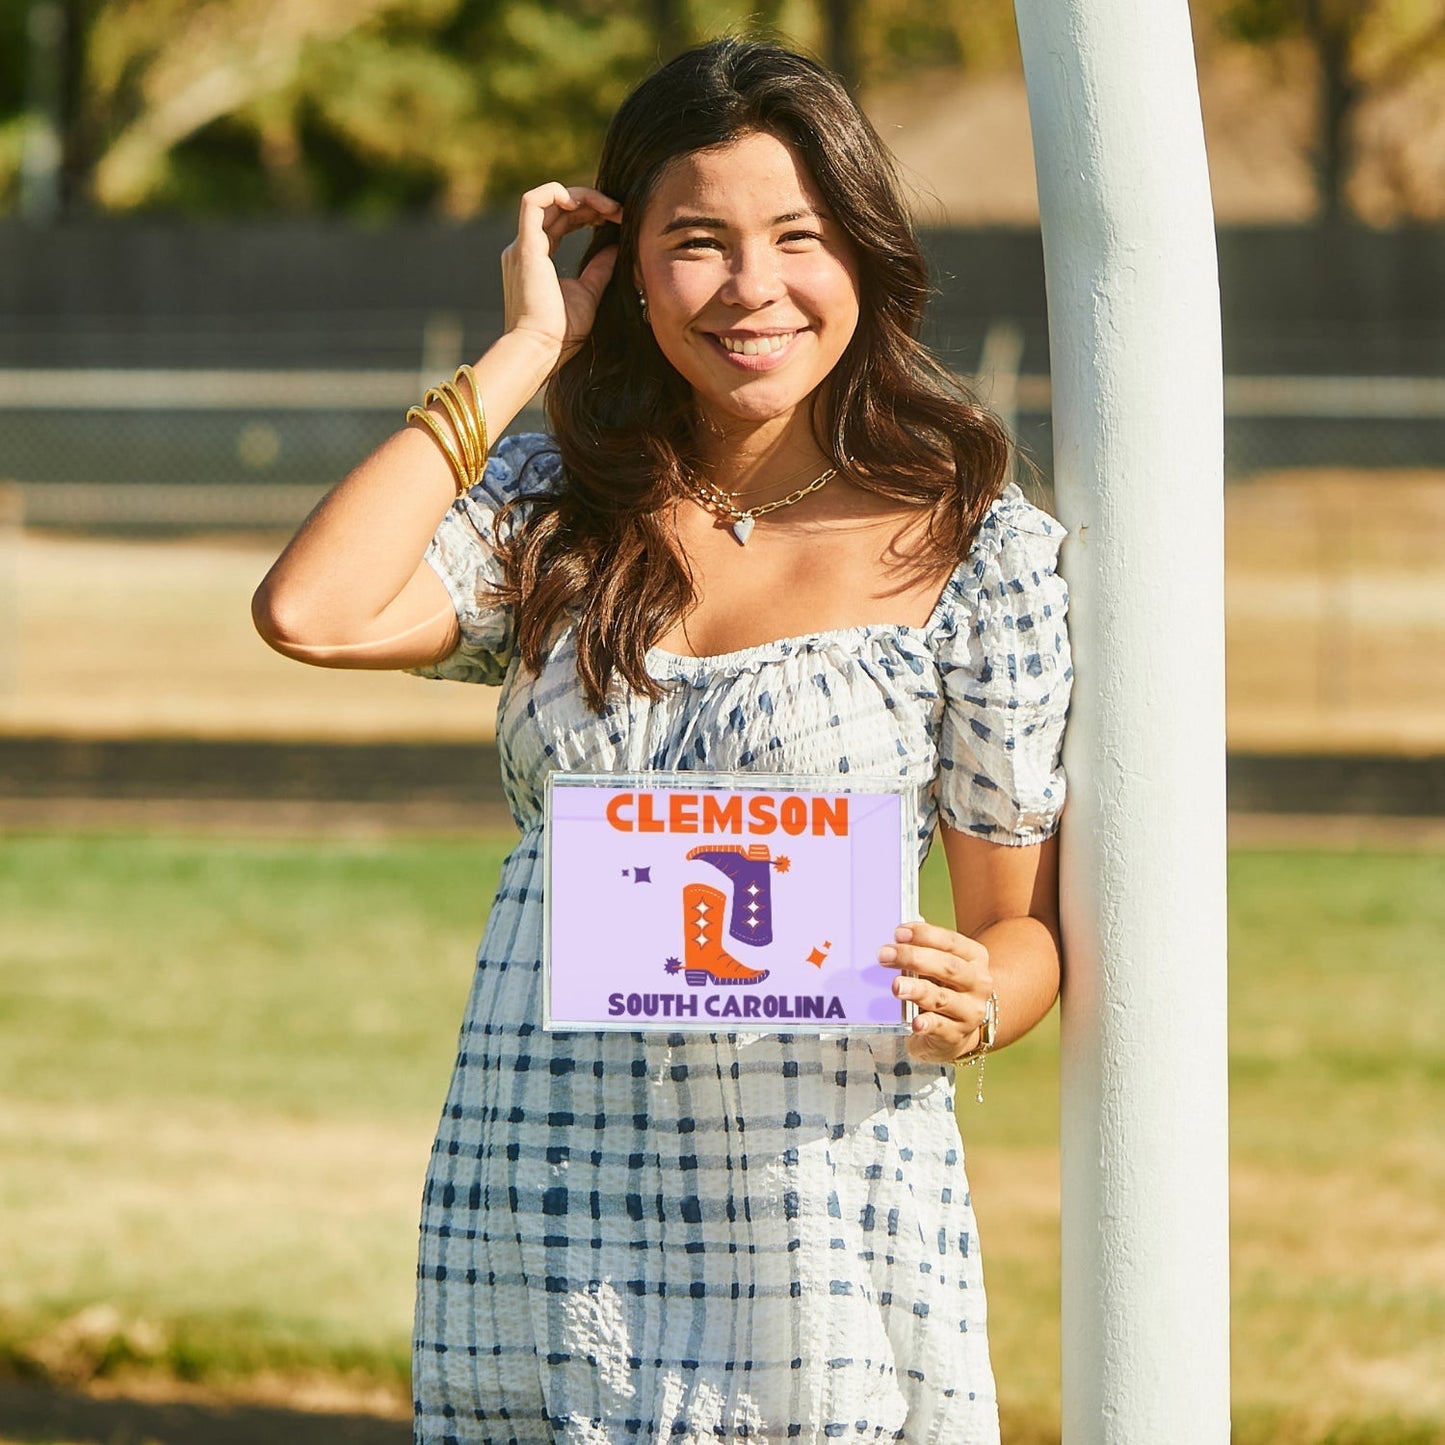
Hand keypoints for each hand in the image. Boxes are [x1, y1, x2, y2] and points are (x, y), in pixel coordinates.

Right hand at [501, 183, 621, 370]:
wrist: (539, 350)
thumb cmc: (562, 332)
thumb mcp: (589, 293)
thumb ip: (599, 268)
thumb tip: (616, 248)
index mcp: (536, 258)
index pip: (561, 222)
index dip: (588, 214)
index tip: (615, 220)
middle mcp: (525, 248)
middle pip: (557, 208)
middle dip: (590, 203)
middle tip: (619, 212)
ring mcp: (522, 246)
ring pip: (548, 200)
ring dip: (581, 197)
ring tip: (610, 207)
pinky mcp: (525, 248)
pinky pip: (533, 202)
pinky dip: (557, 193)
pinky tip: (582, 202)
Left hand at [878, 920, 994, 1063]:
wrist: (958, 1030)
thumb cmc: (943, 988)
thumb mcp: (939, 967)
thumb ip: (923, 953)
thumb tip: (893, 943)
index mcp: (975, 958)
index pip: (951, 942)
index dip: (925, 935)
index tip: (898, 933)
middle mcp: (978, 983)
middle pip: (947, 967)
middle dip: (913, 958)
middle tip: (884, 955)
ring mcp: (970, 1011)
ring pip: (942, 998)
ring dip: (917, 990)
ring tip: (896, 985)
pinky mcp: (957, 1035)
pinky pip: (940, 1028)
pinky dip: (927, 1024)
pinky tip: (915, 1023)